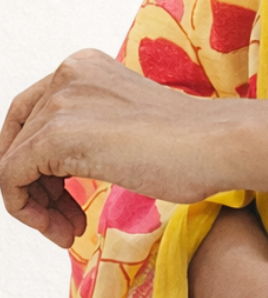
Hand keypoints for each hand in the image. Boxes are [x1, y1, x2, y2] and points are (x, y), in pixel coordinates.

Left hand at [0, 49, 225, 246]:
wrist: (216, 144)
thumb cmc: (190, 144)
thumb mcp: (125, 125)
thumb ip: (89, 129)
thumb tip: (55, 164)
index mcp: (84, 66)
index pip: (32, 116)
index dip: (39, 165)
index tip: (64, 199)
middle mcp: (67, 74)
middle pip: (18, 139)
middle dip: (36, 188)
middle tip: (65, 222)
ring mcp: (60, 101)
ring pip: (11, 162)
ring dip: (36, 207)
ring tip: (68, 231)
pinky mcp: (56, 134)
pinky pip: (10, 179)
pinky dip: (29, 212)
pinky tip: (68, 229)